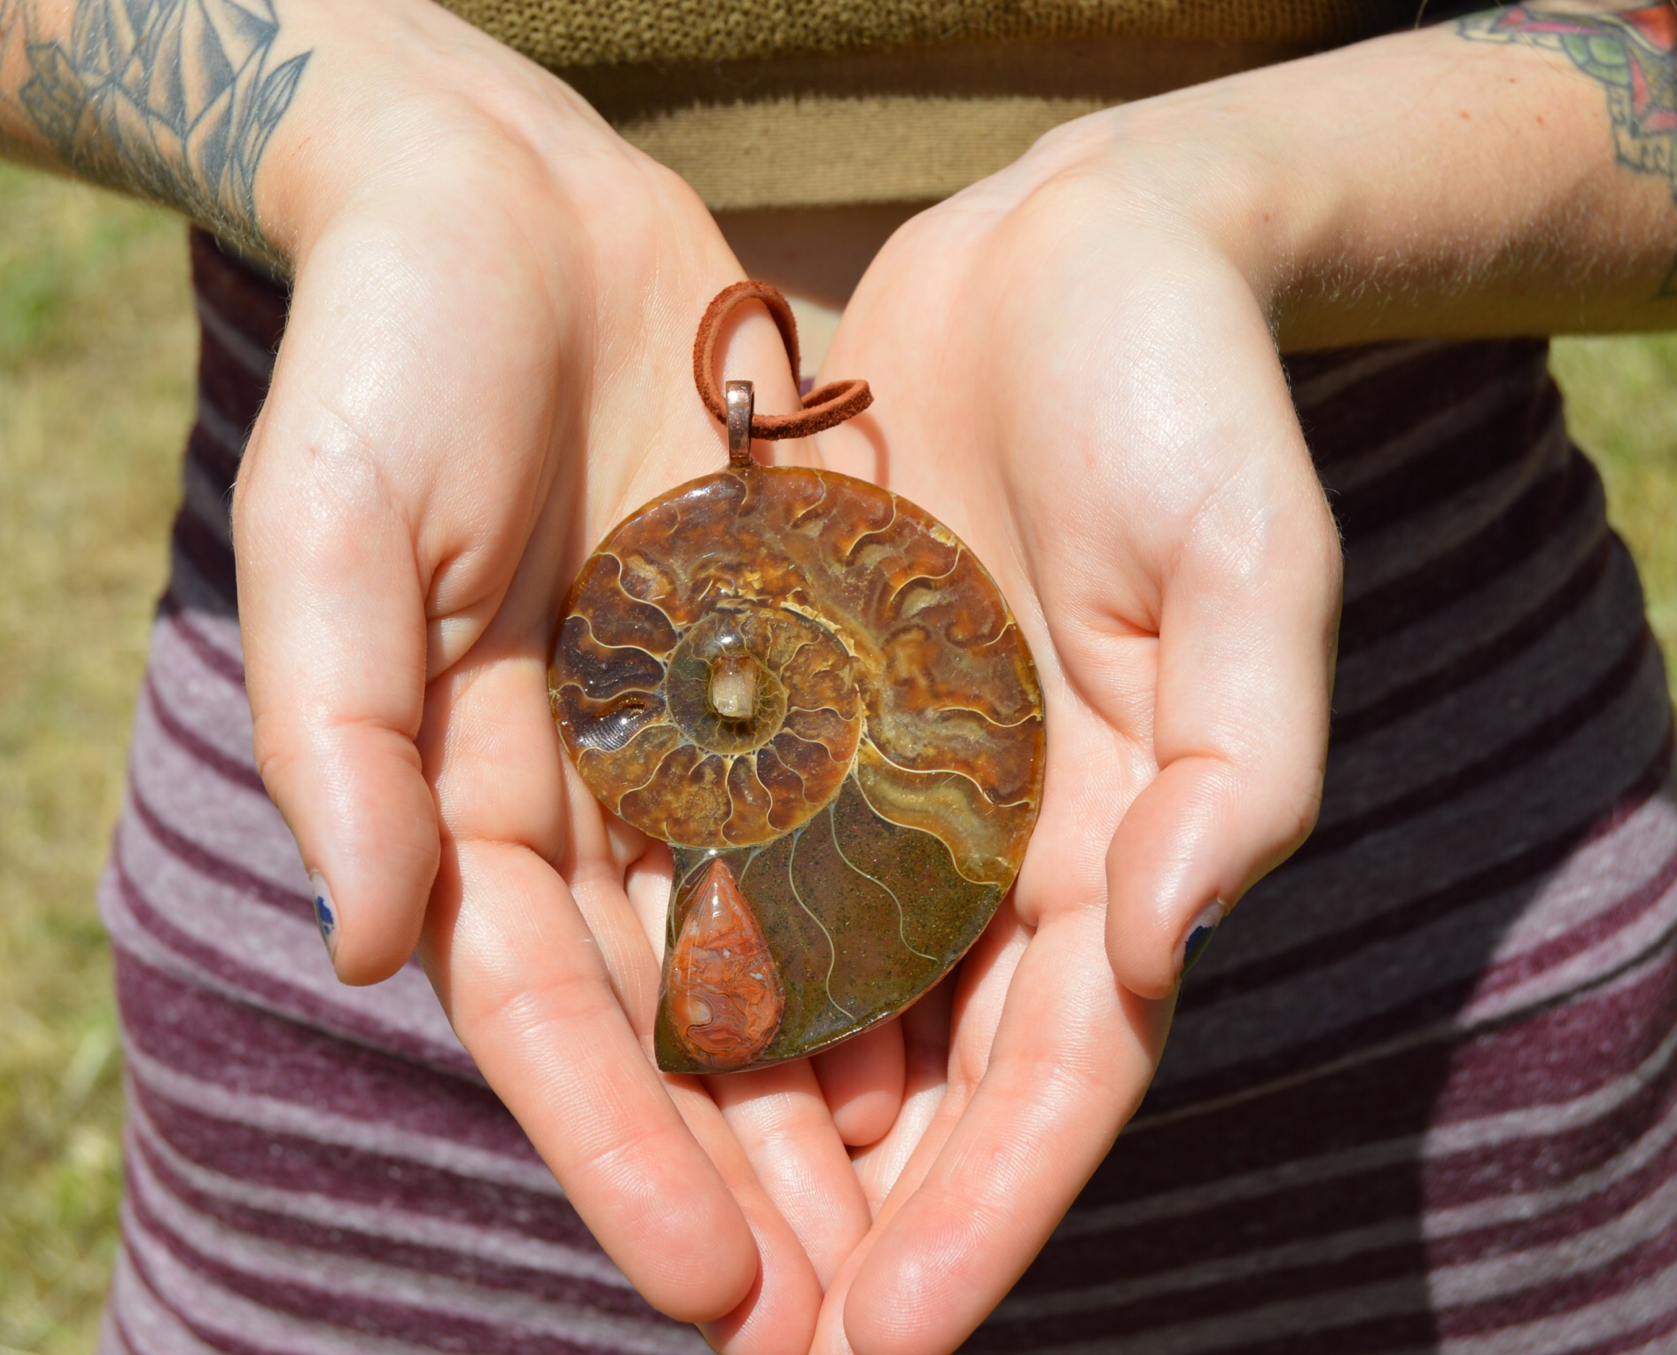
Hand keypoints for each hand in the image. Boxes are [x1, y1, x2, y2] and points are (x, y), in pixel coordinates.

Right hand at [229, 3, 872, 1342]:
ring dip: (847, 1099)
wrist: (510, 210)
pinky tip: (973, 1029)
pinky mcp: (788, 661)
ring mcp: (699, 737)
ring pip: (785, 951)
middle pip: (680, 1025)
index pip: (553, 1017)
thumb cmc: (393, 358)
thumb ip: (344, 732)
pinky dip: (902, 926)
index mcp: (472, 795)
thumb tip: (377, 941)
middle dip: (754, 1183)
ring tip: (924, 1240)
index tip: (717, 1284)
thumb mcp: (334, 527)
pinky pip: (855, 814)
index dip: (624, 1155)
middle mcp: (595, 794)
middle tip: (846, 1334)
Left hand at [803, 104, 1342, 1352]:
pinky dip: (710, 958)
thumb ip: (1239, 765)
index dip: (996, 1206)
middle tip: (774, 1350)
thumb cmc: (1190, 402)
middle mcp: (1008, 838)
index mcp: (1126, 836)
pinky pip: (752, 851)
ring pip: (832, 994)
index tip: (906, 1331)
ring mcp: (906, 778)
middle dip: (870, 1217)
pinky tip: (642, 1053)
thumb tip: (1169, 943)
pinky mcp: (819, 700)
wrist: (1082, 252)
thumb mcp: (1253, 568)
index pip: (1065, 1068)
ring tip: (696, 1258)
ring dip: (771, 1131)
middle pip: (936, 1071)